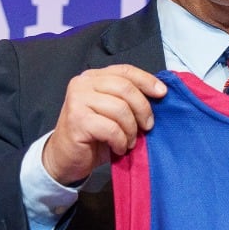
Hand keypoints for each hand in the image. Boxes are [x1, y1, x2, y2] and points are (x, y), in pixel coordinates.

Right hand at [42, 65, 167, 182]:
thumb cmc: (93, 136)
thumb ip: (127, 99)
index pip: (124, 71)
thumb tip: (159, 94)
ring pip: (120, 109)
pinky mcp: (77, 120)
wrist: (66, 159)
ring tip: (129, 141)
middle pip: (125, 88)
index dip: (146, 80)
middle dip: (142, 109)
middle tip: (147, 126)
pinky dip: (120, 141)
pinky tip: (118, 148)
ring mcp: (77, 100)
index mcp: (93, 77)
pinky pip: (111, 128)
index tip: (162, 93)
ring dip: (131, 129)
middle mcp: (82, 84)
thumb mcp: (112, 112)